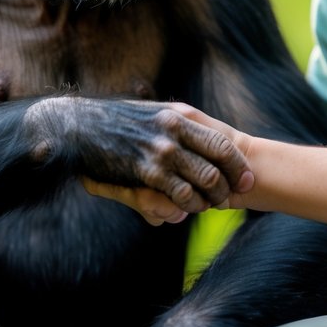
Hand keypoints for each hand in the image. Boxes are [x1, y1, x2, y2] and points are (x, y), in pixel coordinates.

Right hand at [81, 104, 255, 220]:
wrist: (78, 127)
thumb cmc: (116, 124)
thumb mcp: (151, 115)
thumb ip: (175, 125)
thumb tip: (196, 134)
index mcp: (178, 115)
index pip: (220, 141)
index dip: (238, 164)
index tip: (248, 180)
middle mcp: (174, 130)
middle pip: (219, 161)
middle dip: (231, 184)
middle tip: (233, 199)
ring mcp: (161, 150)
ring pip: (204, 180)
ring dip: (211, 199)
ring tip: (210, 207)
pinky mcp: (145, 170)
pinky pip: (179, 194)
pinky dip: (188, 206)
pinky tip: (184, 211)